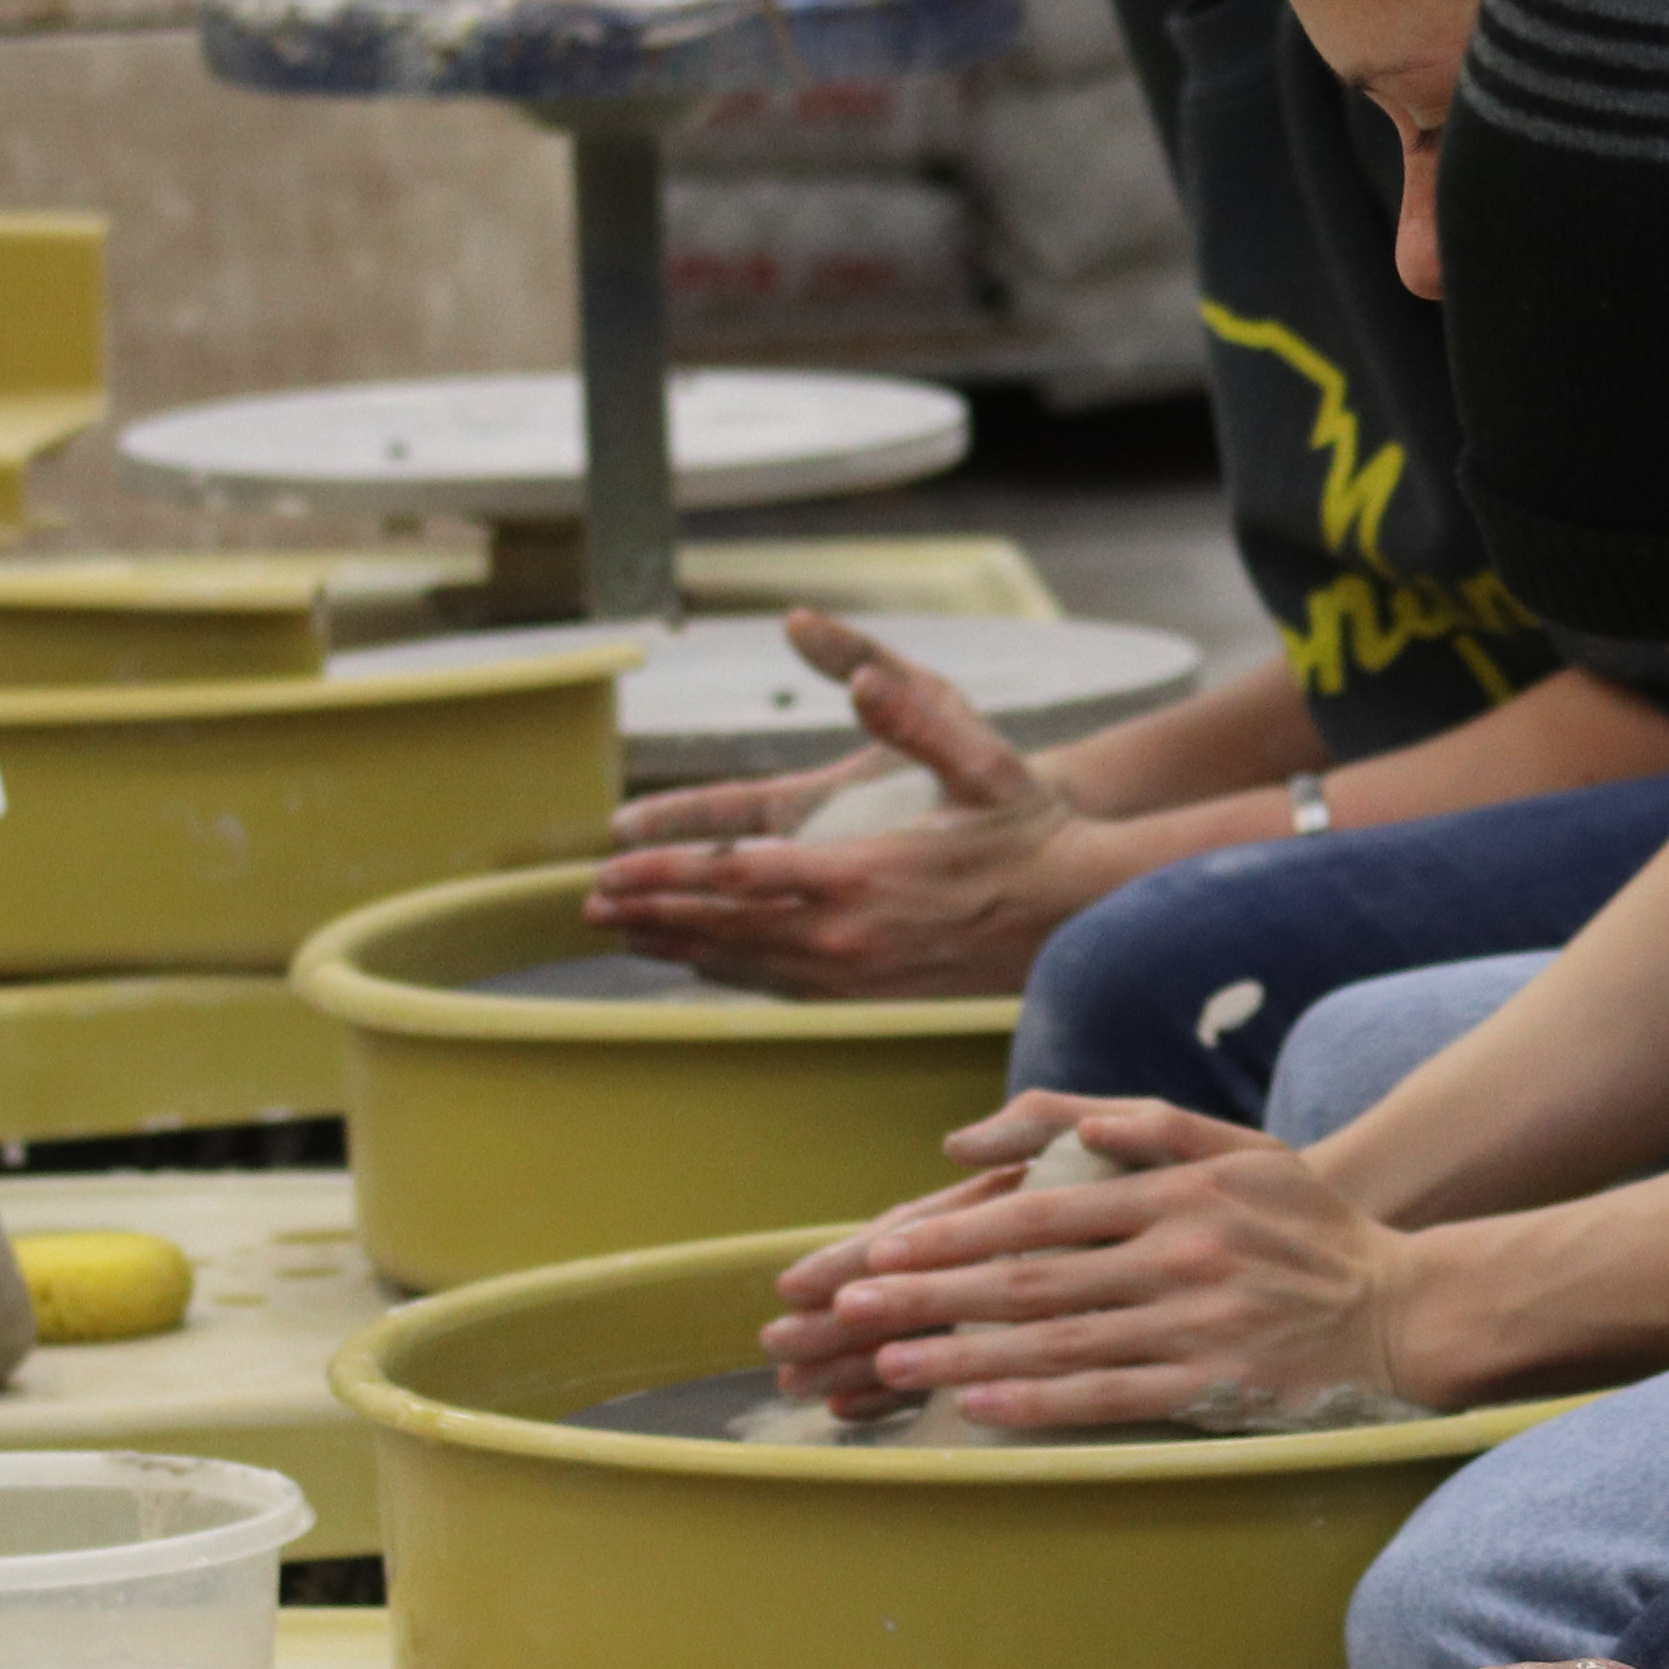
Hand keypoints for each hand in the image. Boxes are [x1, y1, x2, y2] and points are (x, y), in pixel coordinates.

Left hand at [583, 613, 1133, 996]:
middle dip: (652, 913)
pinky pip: (781, 988)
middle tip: (589, 909)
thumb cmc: (1028, 829)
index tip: (611, 871)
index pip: (735, 877)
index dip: (666, 874)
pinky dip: (730, 975)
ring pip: (745, 964)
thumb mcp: (981, 758)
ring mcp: (856, 973)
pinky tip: (701, 969)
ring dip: (678, 948)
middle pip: (723, 927)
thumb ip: (914, 716)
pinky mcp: (870, 994)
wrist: (1079, 911)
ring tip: (625, 938)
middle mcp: (844, 934)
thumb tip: (862, 674)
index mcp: (856, 876)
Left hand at [760, 1093, 1436, 1428]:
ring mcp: (1195, 1323)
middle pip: (1032, 1278)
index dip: (954, 1232)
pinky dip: (1039, 1400)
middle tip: (850, 1302)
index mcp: (1177, 1192)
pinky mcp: (1213, 1385)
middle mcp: (1180, 1254)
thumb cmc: (1310, 1225)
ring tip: (887, 1357)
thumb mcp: (1242, 1148)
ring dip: (964, 1349)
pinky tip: (976, 1403)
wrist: (1403, 1306)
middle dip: (931, 1291)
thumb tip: (1063, 1130)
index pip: (1040, 1212)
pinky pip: (1110, 1395)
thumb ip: (1149, 1124)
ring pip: (1057, 1340)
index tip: (882, 1244)